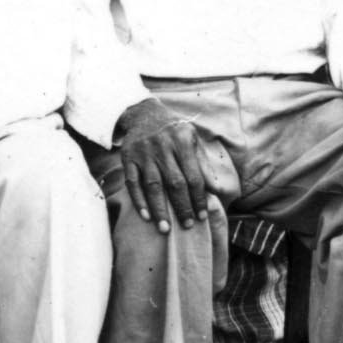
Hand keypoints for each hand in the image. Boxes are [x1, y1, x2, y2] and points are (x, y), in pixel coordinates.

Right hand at [114, 98, 215, 233]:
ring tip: (165, 228)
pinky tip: (145, 216)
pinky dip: (138, 200)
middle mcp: (162, 146)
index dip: (198, 198)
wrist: (144, 113)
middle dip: (182, 207)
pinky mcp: (128, 157)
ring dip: (159, 209)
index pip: (193, 176)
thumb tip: (214, 189)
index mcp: (182, 141)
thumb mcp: (192, 138)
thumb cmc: (173, 131)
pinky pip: (132, 182)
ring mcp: (143, 153)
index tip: (202, 216)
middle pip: (174, 183)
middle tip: (187, 226)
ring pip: (152, 185)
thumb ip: (202, 162)